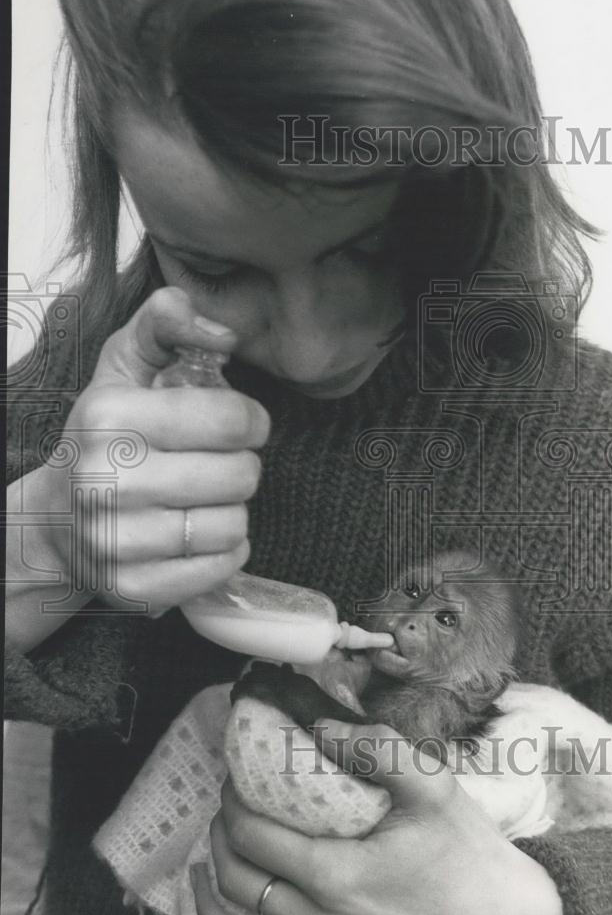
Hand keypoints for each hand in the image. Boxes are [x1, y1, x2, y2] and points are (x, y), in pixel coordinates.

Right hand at [9, 286, 269, 650]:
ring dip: (233, 509)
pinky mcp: (133, 588)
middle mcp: (106, 481)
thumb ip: (165, 326)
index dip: (251, 420)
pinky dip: (226, 549)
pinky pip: (222, 566)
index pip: (230, 418)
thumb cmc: (106, 438)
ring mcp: (116, 541)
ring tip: (205, 500)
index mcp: (109, 418)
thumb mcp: (124, 368)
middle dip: (242, 466)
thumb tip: (223, 329)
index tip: (241, 425)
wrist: (56, 520)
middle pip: (239, 475)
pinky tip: (201, 534)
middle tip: (219, 465)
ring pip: (234, 524)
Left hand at [194, 720, 563, 914]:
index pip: (256, 836)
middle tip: (226, 805)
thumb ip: (377, 748)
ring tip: (208, 863)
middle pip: (240, 881)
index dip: (233, 802)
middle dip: (222, 836)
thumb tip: (320, 726)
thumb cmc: (471, 857)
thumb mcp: (434, 787)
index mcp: (340, 876)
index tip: (234, 777)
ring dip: (214, 894)